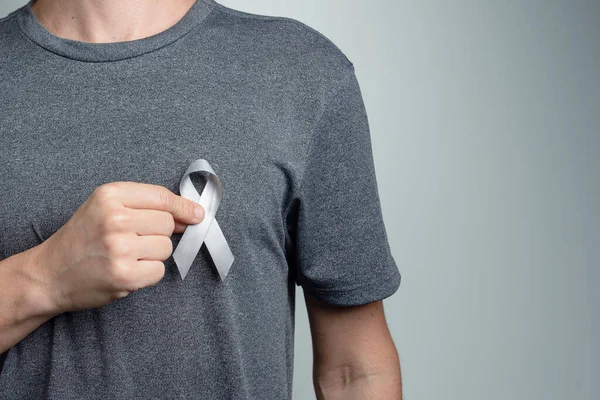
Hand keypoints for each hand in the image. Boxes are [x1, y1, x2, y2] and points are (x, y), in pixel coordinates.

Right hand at [30, 181, 204, 314]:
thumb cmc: (82, 239)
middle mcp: (115, 218)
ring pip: (166, 248)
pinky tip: (126, 270)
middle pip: (167, 223)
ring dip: (153, 255)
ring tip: (126, 256)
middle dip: (158, 234)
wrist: (48, 274)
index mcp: (110, 195)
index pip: (162, 197)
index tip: (197, 214)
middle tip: (133, 240)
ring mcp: (120, 248)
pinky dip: (147, 274)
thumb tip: (192, 214)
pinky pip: (159, 270)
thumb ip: (145, 205)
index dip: (184, 207)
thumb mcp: (105, 207)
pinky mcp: (125, 275)